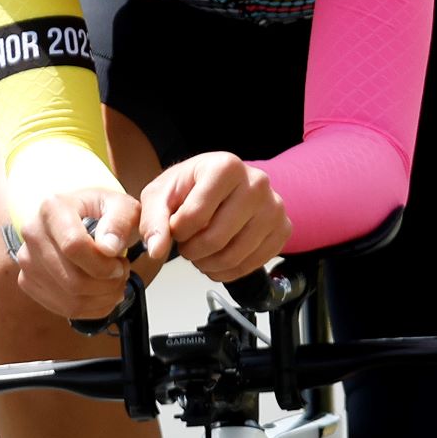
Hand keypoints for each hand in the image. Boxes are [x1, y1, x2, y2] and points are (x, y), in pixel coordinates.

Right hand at [15, 185, 143, 322]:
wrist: (81, 218)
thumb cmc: (103, 212)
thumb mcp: (122, 207)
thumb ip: (121, 221)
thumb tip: (109, 248)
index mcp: (52, 208)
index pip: (74, 246)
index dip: (103, 265)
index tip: (121, 264)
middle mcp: (32, 233)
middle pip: (72, 280)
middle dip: (106, 285)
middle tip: (122, 274)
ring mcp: (26, 260)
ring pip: (70, 300)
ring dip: (102, 299)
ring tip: (114, 283)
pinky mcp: (28, 282)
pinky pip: (64, 308)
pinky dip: (92, 308)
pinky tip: (102, 293)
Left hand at [140, 152, 289, 282]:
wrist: (222, 185)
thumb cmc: (191, 187)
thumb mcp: (161, 195)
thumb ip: (153, 221)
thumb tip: (156, 250)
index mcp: (226, 166)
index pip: (194, 216)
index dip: (177, 232)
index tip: (176, 227)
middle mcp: (257, 183)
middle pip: (215, 239)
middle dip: (192, 251)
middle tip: (187, 245)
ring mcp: (274, 207)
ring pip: (234, 256)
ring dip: (208, 264)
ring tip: (201, 252)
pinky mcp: (283, 229)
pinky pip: (252, 265)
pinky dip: (229, 271)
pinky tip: (218, 259)